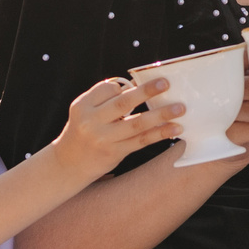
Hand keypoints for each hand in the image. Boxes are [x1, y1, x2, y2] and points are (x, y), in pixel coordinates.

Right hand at [51, 75, 184, 176]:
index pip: (108, 89)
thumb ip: (106, 99)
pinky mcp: (115, 153)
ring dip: (161, 115)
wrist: (68, 164)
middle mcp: (91, 122)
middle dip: (146, 92)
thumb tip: (139, 86)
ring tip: (180, 108)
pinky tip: (174, 128)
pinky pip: (141, 140)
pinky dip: (160, 133)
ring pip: (137, 124)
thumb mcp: (85, 112)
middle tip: (166, 83)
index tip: (137, 84)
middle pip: (122, 104)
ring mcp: (104, 139)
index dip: (124, 86)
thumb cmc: (83, 131)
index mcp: (82, 106)